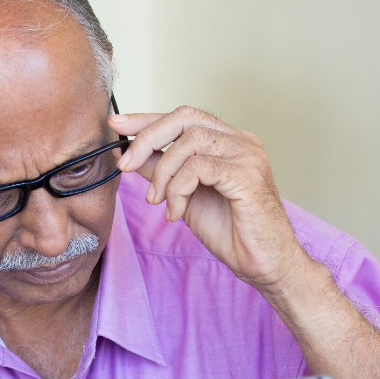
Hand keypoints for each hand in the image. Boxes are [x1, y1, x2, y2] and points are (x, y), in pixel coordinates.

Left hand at [111, 107, 308, 292]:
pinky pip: (199, 168)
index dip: (146, 118)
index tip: (116, 124)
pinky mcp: (248, 175)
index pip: (183, 116)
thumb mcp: (183, 194)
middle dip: (146, 139)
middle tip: (125, 166)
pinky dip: (178, 189)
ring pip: (189, 142)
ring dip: (163, 173)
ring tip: (157, 201)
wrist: (263, 262)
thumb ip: (160, 171)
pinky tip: (176, 212)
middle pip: (184, 117)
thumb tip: (128, 154)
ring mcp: (247, 155)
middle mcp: (241, 140)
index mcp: (227, 140)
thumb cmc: (229, 230)